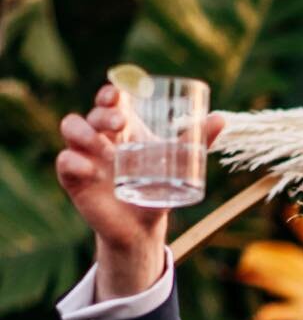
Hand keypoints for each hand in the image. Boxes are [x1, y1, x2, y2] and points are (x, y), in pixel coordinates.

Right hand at [55, 83, 223, 299]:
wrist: (143, 227)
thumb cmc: (158, 189)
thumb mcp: (178, 165)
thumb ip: (196, 142)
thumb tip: (221, 119)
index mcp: (123, 128)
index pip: (111, 100)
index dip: (111, 92)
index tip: (120, 93)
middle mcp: (101, 136)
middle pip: (93, 112)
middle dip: (103, 113)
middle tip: (121, 123)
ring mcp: (85, 155)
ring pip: (71, 128)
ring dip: (84, 132)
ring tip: (104, 148)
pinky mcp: (74, 177)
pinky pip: (64, 162)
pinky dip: (73, 162)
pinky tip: (89, 169)